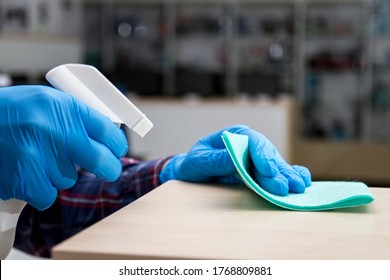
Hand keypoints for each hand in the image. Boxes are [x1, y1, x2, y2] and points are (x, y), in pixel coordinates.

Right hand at [0, 85, 127, 209]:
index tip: (116, 151)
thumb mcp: (45, 103)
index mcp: (64, 106)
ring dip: (56, 175)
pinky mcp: (25, 178)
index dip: (117, 144)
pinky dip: (37, 190)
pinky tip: (23, 173)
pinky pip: (47, 195)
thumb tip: (105, 136)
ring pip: (68, 180)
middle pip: (102, 161)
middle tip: (106, 169)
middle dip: (107, 168)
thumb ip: (74, 117)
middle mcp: (55, 129)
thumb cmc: (8, 113)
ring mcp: (40, 155)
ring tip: (33, 158)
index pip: (108, 130)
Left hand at [160, 125, 310, 195]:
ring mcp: (258, 160)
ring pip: (277, 166)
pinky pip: (280, 173)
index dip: (261, 154)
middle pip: (268, 155)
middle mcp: (251, 146)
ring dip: (287, 177)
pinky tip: (302, 183)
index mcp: (235, 135)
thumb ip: (215, 160)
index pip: (252, 140)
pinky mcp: (262, 173)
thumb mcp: (198, 160)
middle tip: (283, 187)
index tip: (267, 171)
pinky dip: (292, 176)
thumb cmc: (194, 163)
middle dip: (276, 171)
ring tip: (297, 189)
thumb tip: (234, 159)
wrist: (194, 175)